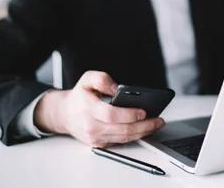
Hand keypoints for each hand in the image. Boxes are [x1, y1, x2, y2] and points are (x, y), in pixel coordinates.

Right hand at [34, 71, 164, 146]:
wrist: (65, 114)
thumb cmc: (79, 96)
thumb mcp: (87, 79)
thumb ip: (102, 79)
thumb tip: (117, 88)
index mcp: (88, 109)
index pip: (111, 115)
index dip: (129, 114)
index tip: (144, 111)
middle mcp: (91, 126)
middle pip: (122, 130)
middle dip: (144, 126)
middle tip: (159, 120)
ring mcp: (95, 138)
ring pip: (124, 138)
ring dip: (143, 132)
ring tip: (156, 124)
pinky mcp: (100, 144)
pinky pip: (121, 142)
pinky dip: (135, 136)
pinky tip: (145, 129)